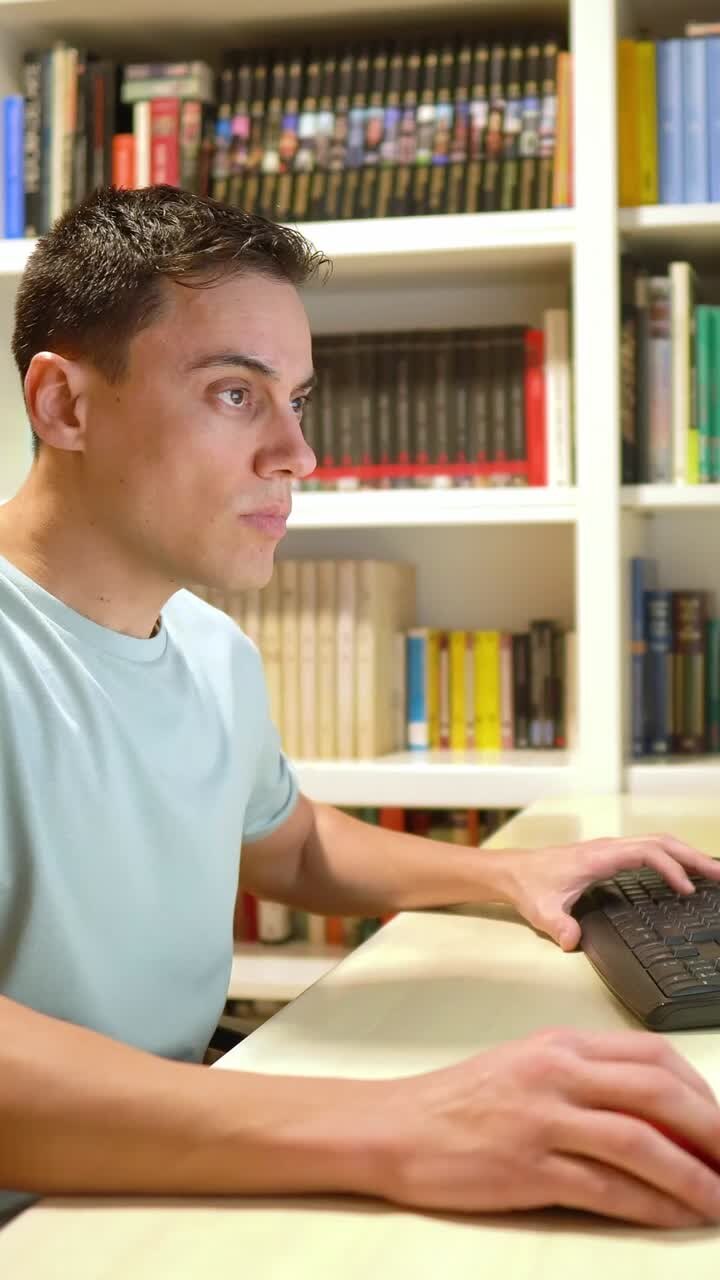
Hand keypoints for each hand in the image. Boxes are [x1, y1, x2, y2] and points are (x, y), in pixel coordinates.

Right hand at [378, 1028, 719, 1227]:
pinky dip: (654, 1206)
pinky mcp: (529, 1167)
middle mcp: (557, 1073)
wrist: (396, 1126)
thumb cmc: (460, 1101)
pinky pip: (608, 1188)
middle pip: (658, 1093)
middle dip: (712, 1130)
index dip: (700, 1090)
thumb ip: (585, 1079)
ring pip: (641, 1142)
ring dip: (695, 1176)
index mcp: (560, 1045)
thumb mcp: (526, 1068)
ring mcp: (544, 1119)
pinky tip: (678, 1217)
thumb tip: (653, 1111)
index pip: (651, 1055)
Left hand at [496, 832, 719, 951]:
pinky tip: (683, 872)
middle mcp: (608, 849)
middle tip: (719, 875)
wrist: (513, 872)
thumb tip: (572, 940)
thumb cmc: (529, 887)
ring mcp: (610, 850)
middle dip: (691, 856)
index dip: (669, 868)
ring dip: (685, 854)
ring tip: (712, 872)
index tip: (686, 890)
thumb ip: (557, 925)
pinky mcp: (609, 857)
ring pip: (657, 843)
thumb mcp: (541, 911)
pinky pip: (648, 851)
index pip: (645, 853)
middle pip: (660, 842)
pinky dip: (671, 858)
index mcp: (598, 858)